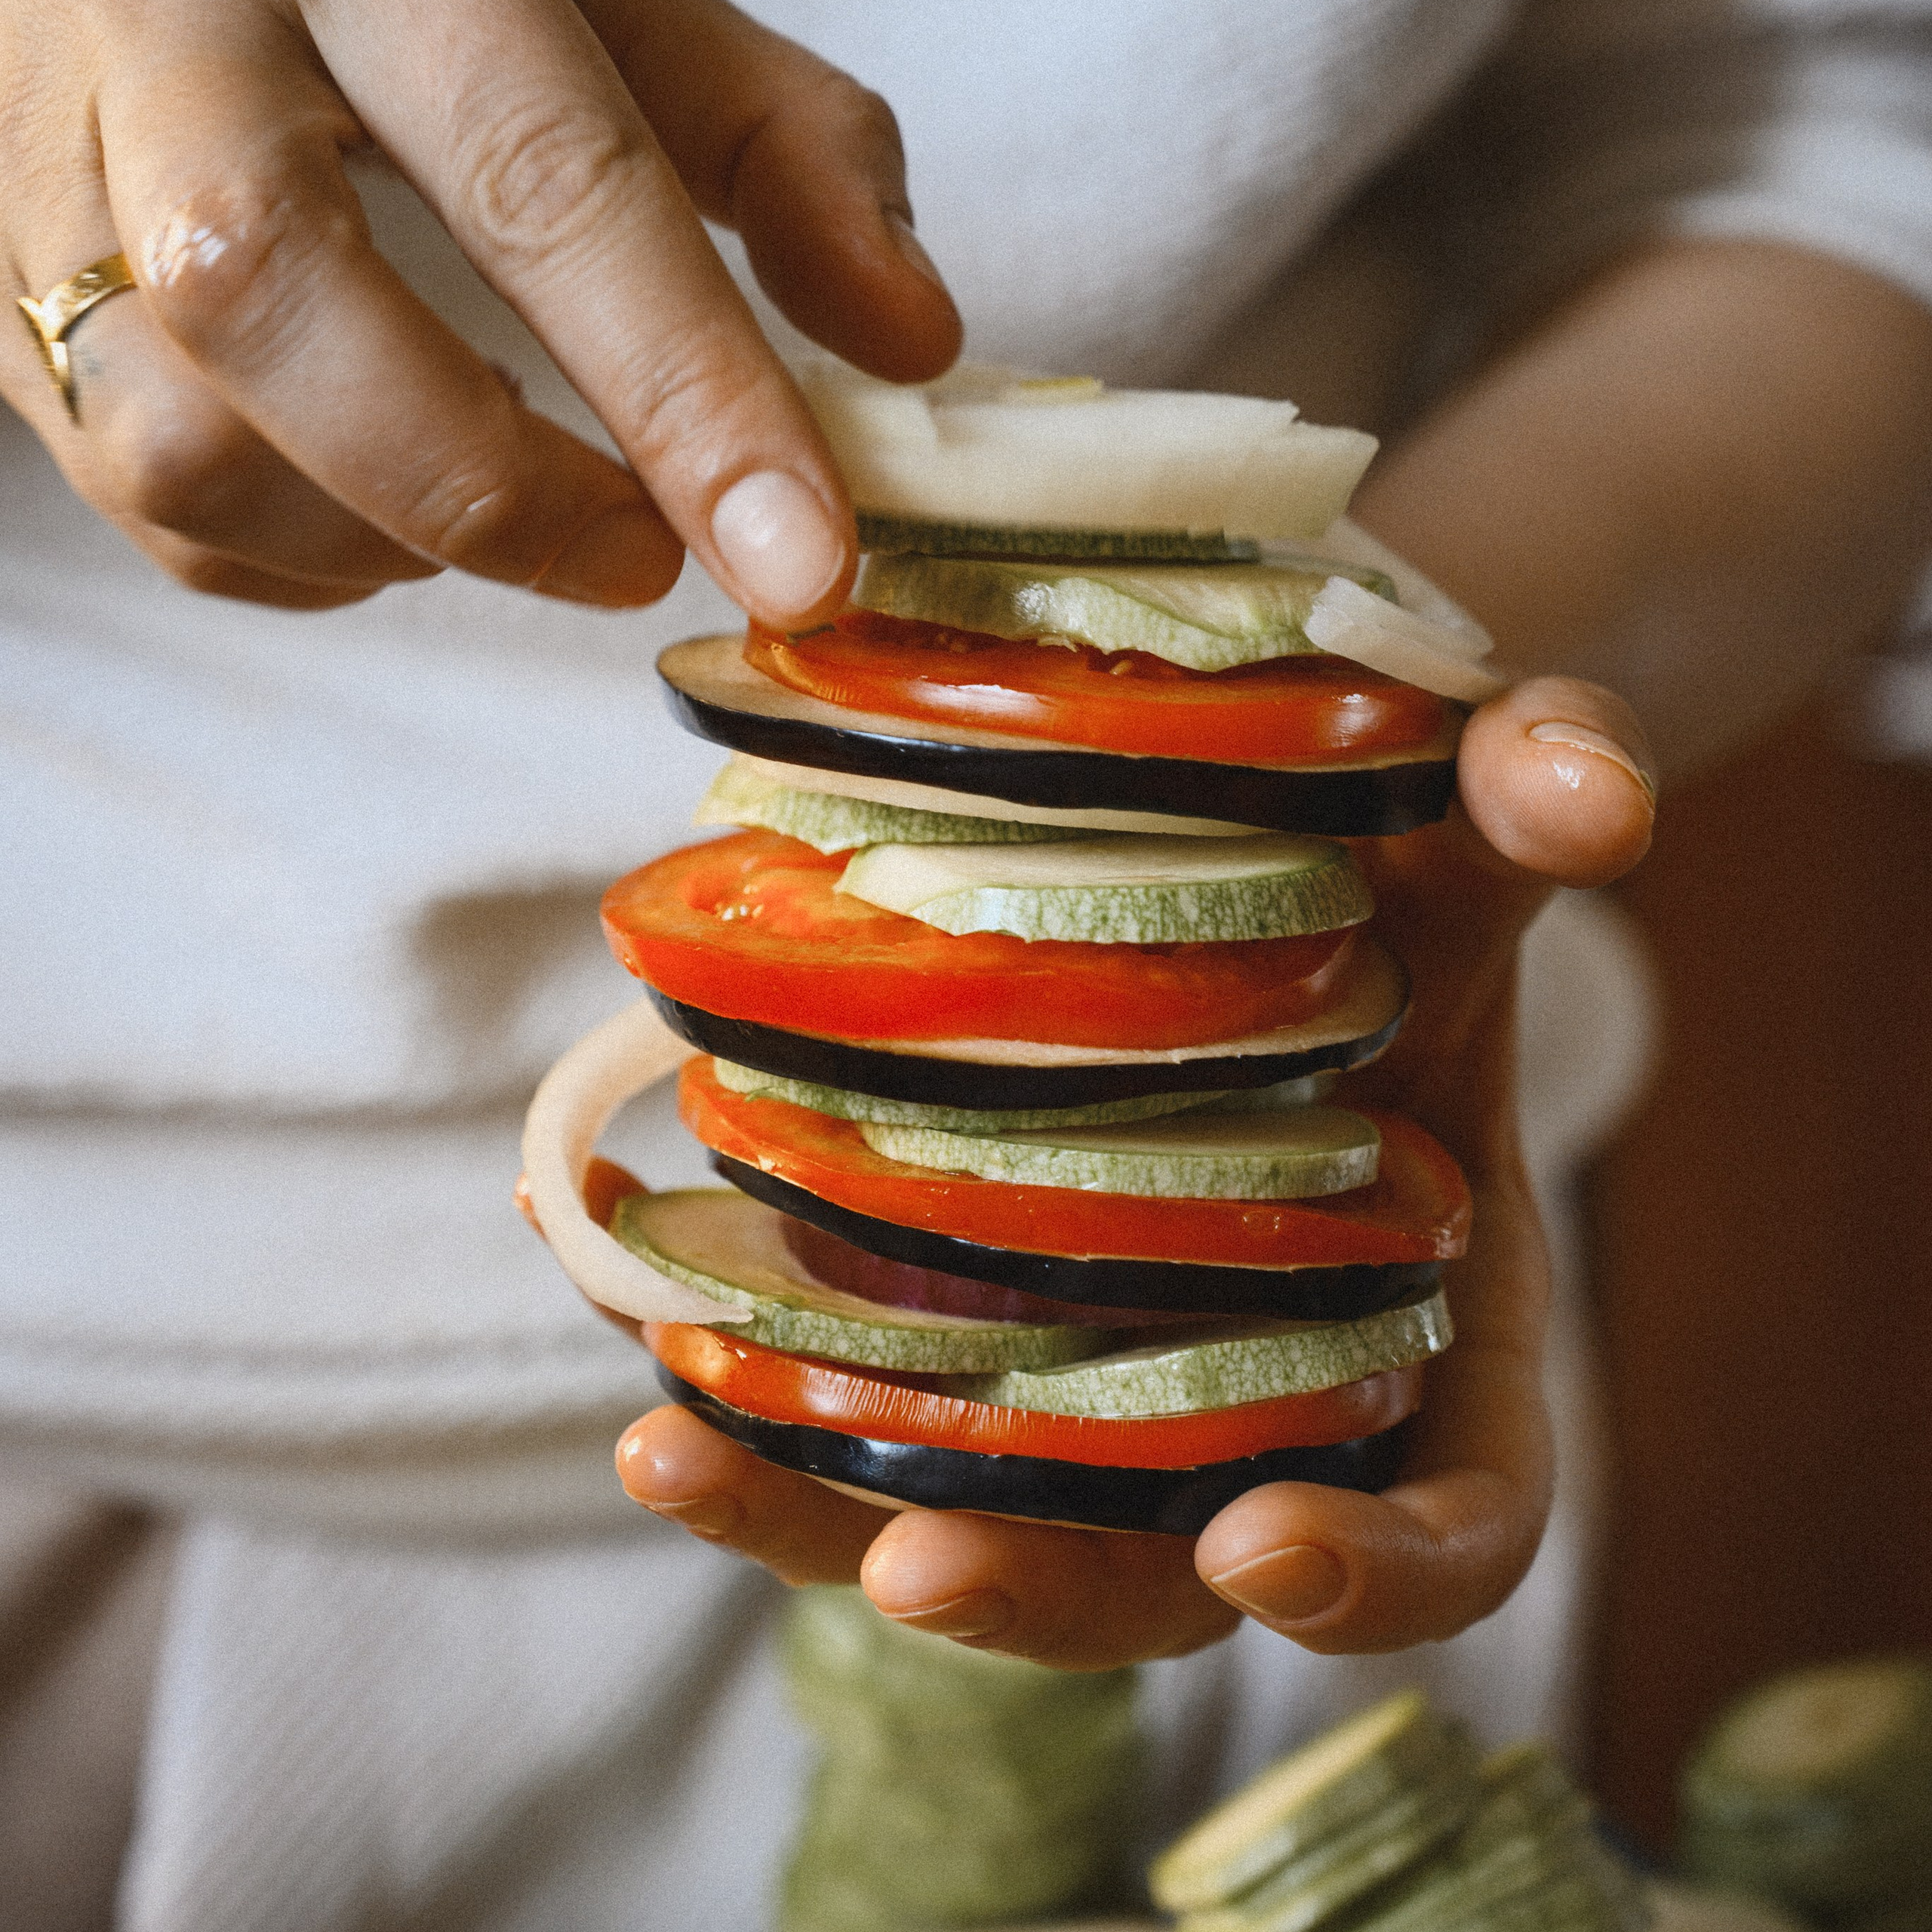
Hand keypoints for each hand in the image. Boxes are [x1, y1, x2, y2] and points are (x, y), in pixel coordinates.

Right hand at [0, 0, 957, 615]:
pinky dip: (293, 554)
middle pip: (277, 299)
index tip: (803, 561)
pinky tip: (387, 505)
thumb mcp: (638, 11)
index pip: (543, 178)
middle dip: (491, 488)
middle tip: (641, 554)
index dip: (689, 397)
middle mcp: (169, 24)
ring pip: (169, 428)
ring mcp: (40, 151)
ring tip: (512, 506)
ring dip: (380, 533)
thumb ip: (787, 160)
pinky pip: (130, 488)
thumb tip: (911, 344)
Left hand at [616, 674, 1654, 1667]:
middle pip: (1160, 1566)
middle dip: (1038, 1591)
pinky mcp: (949, 1289)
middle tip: (908, 1563)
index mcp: (1425, 1328)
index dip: (1381, 1579)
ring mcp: (1082, 1354)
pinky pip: (845, 1368)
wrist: (1253, 844)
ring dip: (810, 1509)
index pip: (1453, 1519)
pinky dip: (728, 1338)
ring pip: (966, 1499)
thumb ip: (1535, 790)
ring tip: (671, 1449)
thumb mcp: (1462, 822)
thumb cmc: (1387, 863)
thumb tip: (1589, 786)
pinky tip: (606, 1242)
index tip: (1264, 1547)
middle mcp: (1246, 1383)